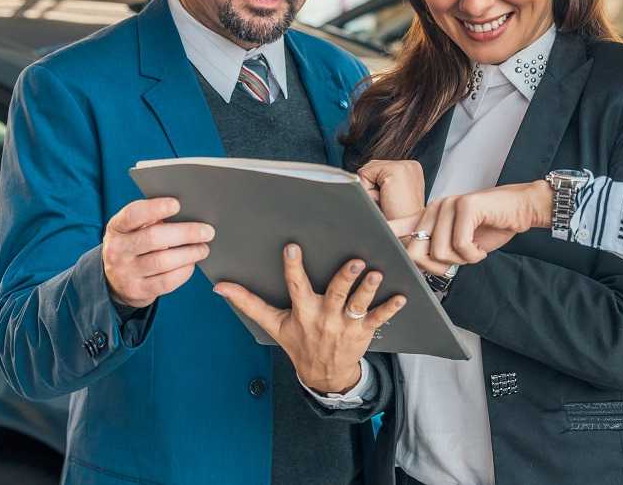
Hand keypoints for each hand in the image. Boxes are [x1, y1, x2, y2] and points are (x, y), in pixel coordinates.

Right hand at [102, 197, 213, 308]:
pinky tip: (191, 264)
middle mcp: (117, 249)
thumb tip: (188, 212)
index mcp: (117, 227)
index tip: (177, 204)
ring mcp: (125, 272)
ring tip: (203, 249)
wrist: (115, 281)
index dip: (155, 208)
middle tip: (207, 232)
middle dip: (185, 233)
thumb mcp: (132, 229)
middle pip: (154, 238)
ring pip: (163, 261)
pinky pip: (166, 281)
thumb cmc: (133, 245)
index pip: (133, 214)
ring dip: (189, 254)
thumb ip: (151, 219)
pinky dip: (183, 272)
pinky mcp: (137, 290)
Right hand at [214, 245, 407, 393]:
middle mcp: (325, 317)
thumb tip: (220, 287)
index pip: (296, 286)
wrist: (323, 374)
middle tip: (355, 261)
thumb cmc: (298, 342)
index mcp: (303, 312)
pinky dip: (390, 309)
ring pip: (358, 305)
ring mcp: (345, 325)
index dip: (293, 268)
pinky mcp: (363, 331)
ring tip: (376, 274)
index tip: (293, 247)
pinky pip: (378, 318)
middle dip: (344, 278)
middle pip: (335, 294)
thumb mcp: (273, 324)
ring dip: (368, 290)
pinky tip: (401, 297)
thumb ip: (249, 302)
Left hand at [357, 159, 425, 219]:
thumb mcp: (391, 196)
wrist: (408, 234)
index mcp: (411, 169)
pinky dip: (367, 190)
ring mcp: (404, 166)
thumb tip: (359, 177)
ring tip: (386, 202)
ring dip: (370, 189)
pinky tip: (383, 199)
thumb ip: (380, 182)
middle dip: (371, 186)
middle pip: (372, 167)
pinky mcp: (395, 171)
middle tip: (387, 203)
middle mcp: (410, 165)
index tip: (388, 201)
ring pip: (367, 170)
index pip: (379, 168)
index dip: (375, 186)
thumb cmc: (398, 221)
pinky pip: (364, 174)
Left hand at [389, 180, 552, 272]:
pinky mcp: (465, 206)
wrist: (520, 208)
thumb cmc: (491, 227)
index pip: (398, 227)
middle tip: (458, 261)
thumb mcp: (459, 242)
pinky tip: (481, 248)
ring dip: (461, 261)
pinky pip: (460, 246)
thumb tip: (416, 263)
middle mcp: (434, 208)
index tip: (366, 245)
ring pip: (438, 252)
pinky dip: (474, 255)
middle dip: (437, 267)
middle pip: (415, 252)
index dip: (382, 237)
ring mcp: (448, 205)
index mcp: (429, 216)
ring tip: (474, 250)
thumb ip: (438, 249)